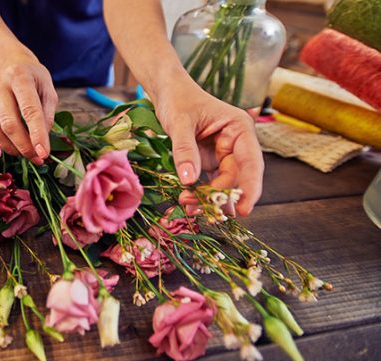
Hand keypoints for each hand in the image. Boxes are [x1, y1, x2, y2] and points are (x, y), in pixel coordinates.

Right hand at [0, 57, 57, 164]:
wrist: (13, 65)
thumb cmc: (34, 80)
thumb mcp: (48, 91)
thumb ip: (48, 115)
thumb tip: (41, 142)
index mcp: (20, 77)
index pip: (29, 110)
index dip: (37, 134)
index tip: (43, 153)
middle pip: (9, 124)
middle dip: (24, 146)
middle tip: (37, 157)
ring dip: (11, 149)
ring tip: (25, 152)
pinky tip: (12, 145)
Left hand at [153, 80, 263, 215]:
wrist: (167, 92)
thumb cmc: (178, 99)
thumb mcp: (179, 122)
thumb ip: (185, 150)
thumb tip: (189, 180)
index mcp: (240, 129)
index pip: (251, 162)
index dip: (250, 187)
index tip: (244, 209)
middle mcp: (236, 144)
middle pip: (236, 178)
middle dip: (220, 196)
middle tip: (200, 210)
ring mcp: (223, 154)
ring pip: (223, 184)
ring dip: (209, 199)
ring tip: (189, 208)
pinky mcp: (209, 162)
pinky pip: (209, 183)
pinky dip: (200, 195)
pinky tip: (189, 205)